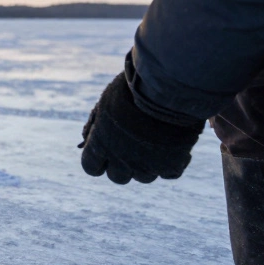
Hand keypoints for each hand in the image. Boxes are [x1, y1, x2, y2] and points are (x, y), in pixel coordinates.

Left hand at [80, 71, 203, 182]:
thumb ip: (96, 124)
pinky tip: (177, 147)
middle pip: (118, 177)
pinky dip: (174, 163)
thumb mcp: (106, 102)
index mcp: (101, 143)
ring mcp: (147, 165)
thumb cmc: (134, 88)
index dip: (98, 161)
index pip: (91, 167)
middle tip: (134, 148)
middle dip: (124, 165)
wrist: (168, 87)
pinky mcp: (172, 165)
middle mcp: (120, 159)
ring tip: (158, 142)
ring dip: (149, 164)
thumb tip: (86, 140)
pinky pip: (171, 173)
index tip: (106, 153)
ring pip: (145, 177)